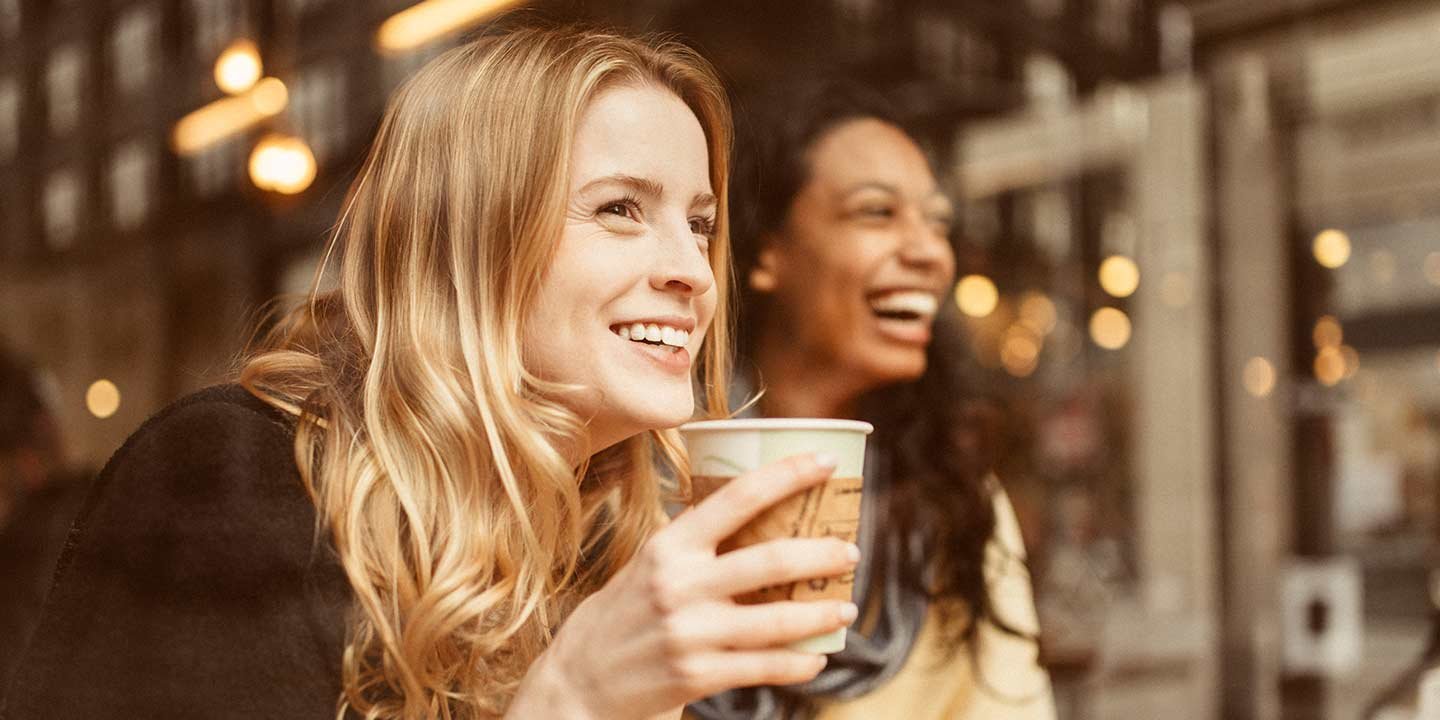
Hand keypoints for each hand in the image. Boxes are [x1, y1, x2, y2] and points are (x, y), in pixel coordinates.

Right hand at [508, 452, 859, 718]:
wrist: (579, 681)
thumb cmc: (621, 615)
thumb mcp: (648, 564)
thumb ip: (693, 542)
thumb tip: (749, 505)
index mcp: (669, 545)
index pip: (736, 497)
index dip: (787, 475)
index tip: (826, 461)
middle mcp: (680, 584)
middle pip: (771, 558)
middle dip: (822, 553)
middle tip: (850, 550)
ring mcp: (690, 632)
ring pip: (777, 619)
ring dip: (821, 613)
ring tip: (847, 606)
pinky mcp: (697, 675)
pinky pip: (764, 666)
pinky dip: (799, 663)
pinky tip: (816, 658)